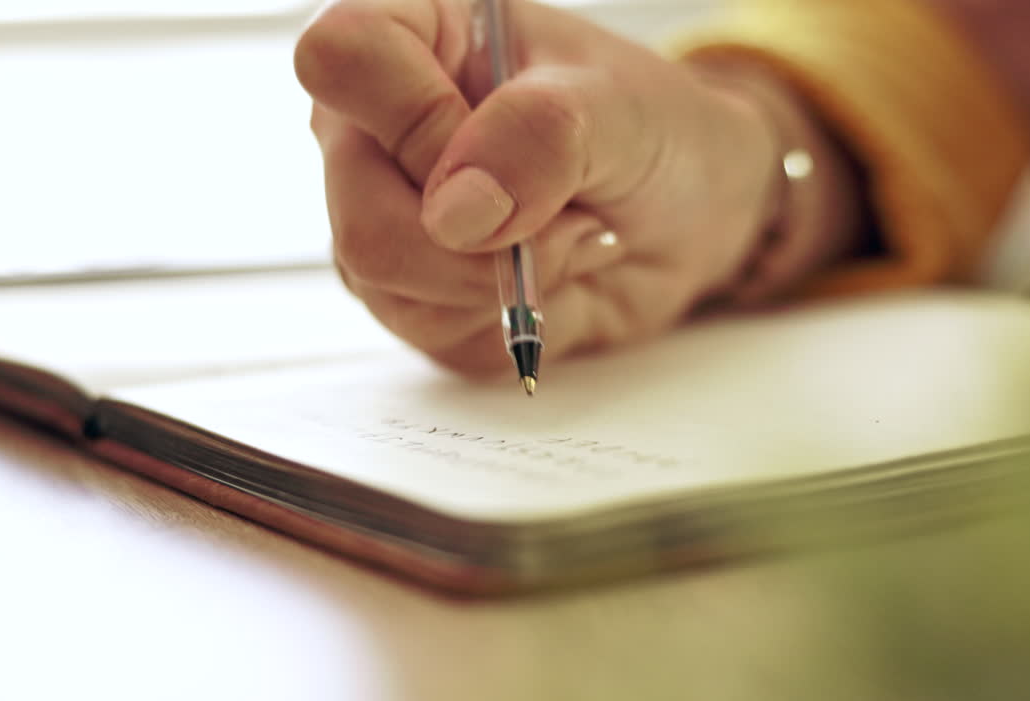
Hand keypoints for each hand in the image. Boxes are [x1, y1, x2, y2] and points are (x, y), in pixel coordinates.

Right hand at [295, 0, 783, 372]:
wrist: (690, 217)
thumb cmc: (654, 133)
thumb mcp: (620, 110)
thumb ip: (540, 134)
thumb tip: (455, 210)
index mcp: (413, 38)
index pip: (339, 57)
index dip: (414, 119)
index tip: (493, 137)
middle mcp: (376, 128)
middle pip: (358, 211)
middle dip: (477, 239)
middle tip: (563, 210)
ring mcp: (381, 216)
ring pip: (385, 282)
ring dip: (501, 279)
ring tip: (564, 235)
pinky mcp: (410, 295)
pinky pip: (431, 334)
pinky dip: (508, 317)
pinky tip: (547, 276)